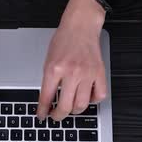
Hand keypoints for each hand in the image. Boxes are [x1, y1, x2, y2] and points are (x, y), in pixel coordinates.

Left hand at [38, 0, 107, 120]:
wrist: (80, 26)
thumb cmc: (64, 40)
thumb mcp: (48, 60)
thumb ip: (48, 81)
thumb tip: (47, 101)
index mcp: (54, 69)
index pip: (47, 98)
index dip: (43, 111)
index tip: (42, 116)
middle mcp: (71, 72)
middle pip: (65, 106)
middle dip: (58, 116)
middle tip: (56, 116)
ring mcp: (87, 74)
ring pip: (82, 105)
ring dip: (75, 111)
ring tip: (70, 108)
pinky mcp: (99, 73)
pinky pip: (99, 96)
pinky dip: (93, 101)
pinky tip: (86, 97)